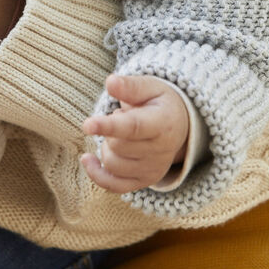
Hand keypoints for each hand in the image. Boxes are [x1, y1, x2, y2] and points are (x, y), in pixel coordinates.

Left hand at [80, 74, 188, 193]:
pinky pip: (114, 185)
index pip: (133, 128)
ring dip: (107, 146)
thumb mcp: (150, 86)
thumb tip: (110, 82)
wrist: (180, 125)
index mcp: (163, 124)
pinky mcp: (144, 181)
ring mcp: (153, 169)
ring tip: (121, 132)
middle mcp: (161, 151)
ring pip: (112, 164)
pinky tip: (88, 159)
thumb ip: (130, 86)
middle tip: (120, 115)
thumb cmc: (160, 102)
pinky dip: (97, 174)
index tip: (87, 124)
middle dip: (109, 129)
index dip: (108, 126)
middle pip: (117, 146)